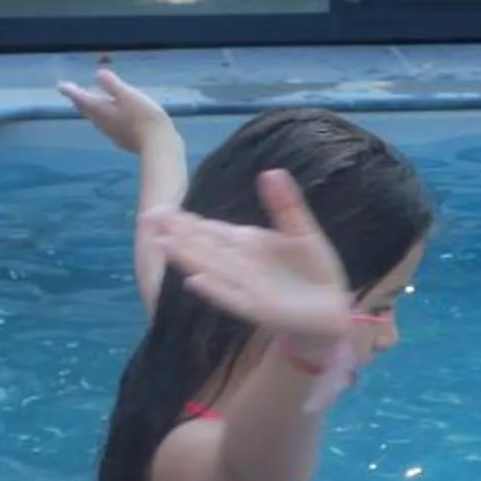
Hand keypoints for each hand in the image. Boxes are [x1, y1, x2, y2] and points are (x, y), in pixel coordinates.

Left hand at [56, 65, 171, 155]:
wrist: (159, 145)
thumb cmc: (143, 117)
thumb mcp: (127, 95)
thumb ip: (111, 84)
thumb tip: (97, 73)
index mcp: (100, 110)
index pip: (81, 98)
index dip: (70, 90)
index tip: (60, 86)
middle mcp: (102, 122)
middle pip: (87, 110)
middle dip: (79, 100)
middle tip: (73, 93)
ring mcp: (112, 133)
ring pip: (96, 118)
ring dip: (92, 109)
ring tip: (91, 101)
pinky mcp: (124, 139)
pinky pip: (109, 125)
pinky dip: (106, 116)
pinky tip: (114, 116)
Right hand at [144, 168, 349, 339]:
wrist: (332, 309)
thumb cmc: (313, 271)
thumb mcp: (302, 231)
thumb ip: (285, 204)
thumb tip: (271, 171)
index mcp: (247, 245)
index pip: (212, 231)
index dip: (188, 221)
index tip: (164, 210)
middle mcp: (240, 265)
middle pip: (203, 247)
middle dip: (177, 234)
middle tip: (149, 218)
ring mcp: (246, 287)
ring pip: (210, 268)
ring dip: (186, 257)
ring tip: (160, 244)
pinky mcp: (258, 308)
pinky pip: (231, 297)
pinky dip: (213, 289)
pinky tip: (193, 280)